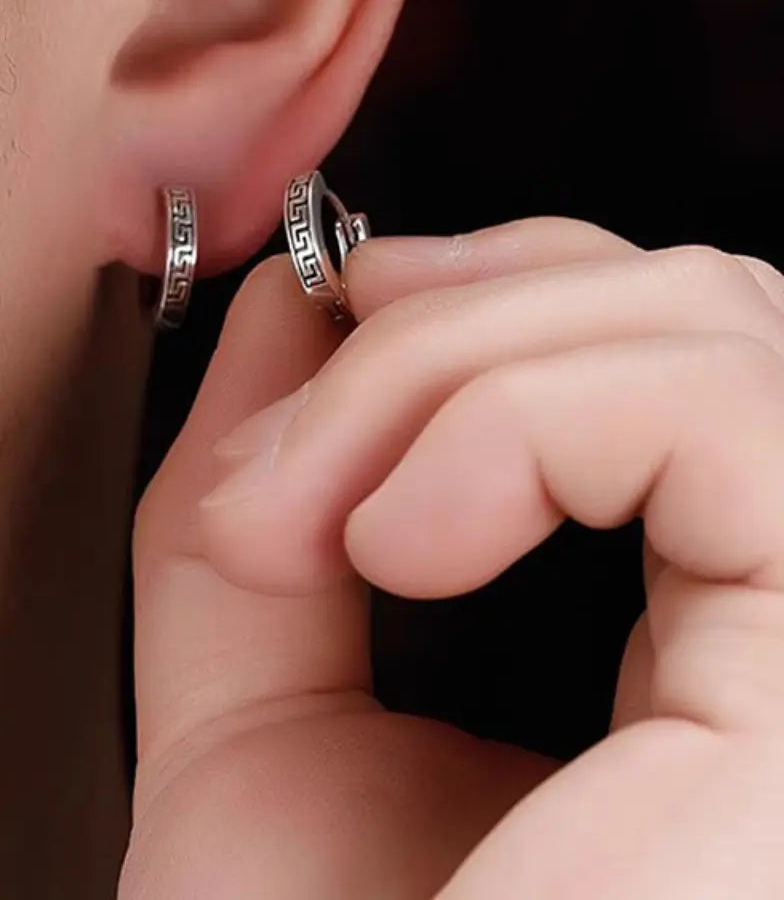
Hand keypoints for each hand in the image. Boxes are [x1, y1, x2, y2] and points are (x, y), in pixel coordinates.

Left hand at [120, 217, 783, 897]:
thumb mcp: (260, 707)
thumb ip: (271, 493)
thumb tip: (291, 297)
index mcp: (700, 637)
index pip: (677, 351)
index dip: (513, 278)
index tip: (344, 298)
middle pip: (702, 310)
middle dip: (464, 313)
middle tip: (308, 415)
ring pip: (716, 332)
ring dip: (467, 364)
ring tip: (342, 510)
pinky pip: (725, 424)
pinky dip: (523, 424)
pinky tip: (407, 540)